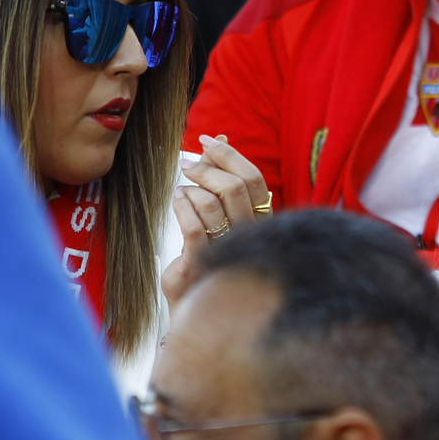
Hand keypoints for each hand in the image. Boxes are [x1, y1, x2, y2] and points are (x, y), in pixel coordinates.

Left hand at [161, 136, 271, 310]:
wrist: (197, 302)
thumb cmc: (210, 253)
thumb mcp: (220, 213)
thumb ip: (222, 176)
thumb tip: (220, 137)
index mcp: (261, 220)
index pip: (254, 179)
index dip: (230, 155)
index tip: (207, 140)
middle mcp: (251, 235)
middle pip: (236, 187)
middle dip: (207, 169)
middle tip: (186, 165)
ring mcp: (230, 249)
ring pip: (213, 204)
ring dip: (191, 189)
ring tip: (181, 191)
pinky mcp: (205, 263)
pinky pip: (195, 226)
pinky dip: (182, 206)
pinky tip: (177, 201)